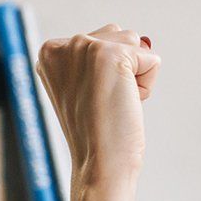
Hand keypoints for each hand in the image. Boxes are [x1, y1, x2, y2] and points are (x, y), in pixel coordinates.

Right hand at [35, 24, 160, 200]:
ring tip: (114, 103)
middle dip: (123, 70)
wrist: (98, 166)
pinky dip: (147, 86)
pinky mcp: (109, 55)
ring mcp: (84, 47)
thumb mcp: (86, 88)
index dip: (107, 74)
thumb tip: (143, 40)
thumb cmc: (97, 135)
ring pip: (134, 43)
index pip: (99, 40)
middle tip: (105, 104)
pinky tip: (125, 105)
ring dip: (135, 75)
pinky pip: (151, 59)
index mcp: (50, 52)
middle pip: (118, 35)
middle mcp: (63, 45)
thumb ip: (98, 59)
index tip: (92, 101)